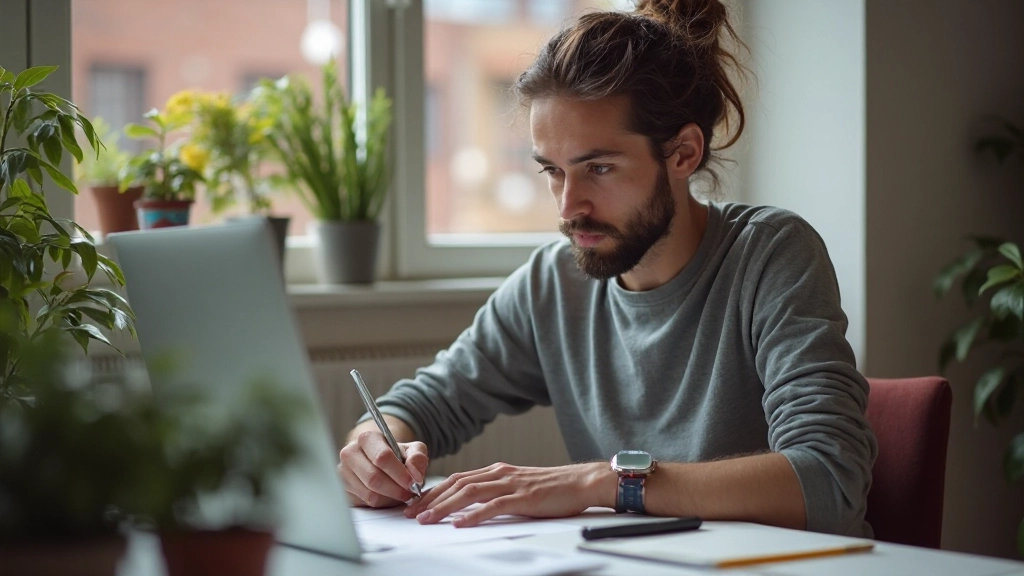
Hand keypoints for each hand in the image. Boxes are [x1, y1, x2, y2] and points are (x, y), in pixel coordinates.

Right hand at [338, 430, 428, 507]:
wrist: (377, 459)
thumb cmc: (395, 454)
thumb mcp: (412, 450)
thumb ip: (418, 458)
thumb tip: (415, 474)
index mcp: (367, 438)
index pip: (382, 457)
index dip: (400, 473)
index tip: (413, 483)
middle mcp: (350, 452)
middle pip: (374, 478)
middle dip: (396, 489)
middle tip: (409, 493)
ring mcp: (343, 471)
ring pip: (369, 492)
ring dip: (390, 497)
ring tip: (401, 493)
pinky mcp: (343, 487)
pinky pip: (365, 501)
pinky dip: (381, 502)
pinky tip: (388, 495)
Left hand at [403, 461, 609, 526]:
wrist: (581, 482)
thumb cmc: (552, 488)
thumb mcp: (517, 487)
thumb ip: (495, 493)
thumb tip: (469, 507)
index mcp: (497, 471)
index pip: (457, 479)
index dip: (433, 491)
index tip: (416, 504)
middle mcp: (499, 473)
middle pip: (456, 484)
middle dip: (430, 499)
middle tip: (411, 513)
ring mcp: (511, 484)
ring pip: (469, 493)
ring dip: (444, 507)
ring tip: (427, 519)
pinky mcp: (523, 497)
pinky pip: (493, 506)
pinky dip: (473, 514)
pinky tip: (460, 522)